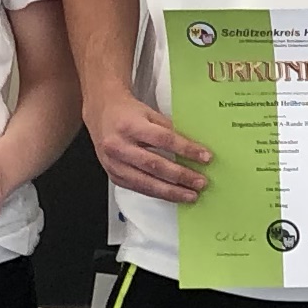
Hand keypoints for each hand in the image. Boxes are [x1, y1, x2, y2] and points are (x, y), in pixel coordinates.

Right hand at [87, 86, 209, 204]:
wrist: (101, 113)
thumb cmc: (127, 112)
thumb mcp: (149, 113)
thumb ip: (169, 130)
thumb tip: (194, 147)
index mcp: (129, 125)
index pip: (163, 139)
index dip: (186, 150)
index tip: (206, 157)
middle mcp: (119, 146)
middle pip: (155, 165)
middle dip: (181, 176)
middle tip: (201, 182)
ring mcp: (114, 163)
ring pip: (146, 182)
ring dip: (171, 191)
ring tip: (191, 195)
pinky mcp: (113, 175)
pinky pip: (138, 188)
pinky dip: (158, 193)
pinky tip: (173, 195)